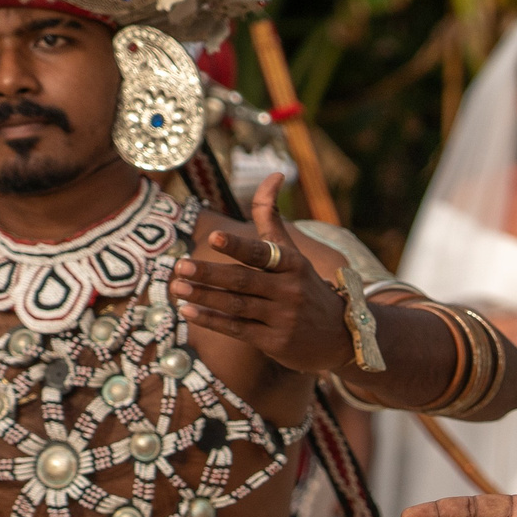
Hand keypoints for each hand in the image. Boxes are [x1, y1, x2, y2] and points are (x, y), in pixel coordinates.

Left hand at [174, 175, 352, 372]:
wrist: (339, 335)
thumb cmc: (304, 286)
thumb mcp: (292, 251)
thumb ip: (273, 216)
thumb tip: (274, 174)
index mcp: (292, 263)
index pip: (261, 252)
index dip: (238, 245)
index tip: (214, 237)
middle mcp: (289, 290)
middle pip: (242, 280)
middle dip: (209, 273)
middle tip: (179, 266)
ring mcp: (283, 318)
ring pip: (236, 305)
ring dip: (204, 296)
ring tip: (177, 288)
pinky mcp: (275, 342)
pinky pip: (237, 330)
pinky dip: (212, 321)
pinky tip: (189, 312)